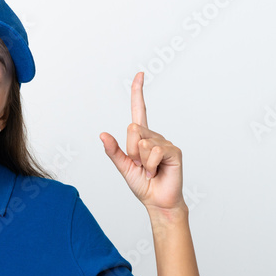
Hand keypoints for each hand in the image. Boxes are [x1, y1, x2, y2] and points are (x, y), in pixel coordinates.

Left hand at [99, 72, 184, 212]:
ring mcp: (164, 142)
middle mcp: (153, 136)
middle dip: (130, 151)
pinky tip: (156, 171)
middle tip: (139, 165)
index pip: (139, 110)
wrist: (157, 201)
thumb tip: (102, 134)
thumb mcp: (123, 167)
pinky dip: (150, 164)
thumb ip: (113, 151)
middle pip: (132, 130)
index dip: (138, 92)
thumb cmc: (142, 184)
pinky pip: (153, 151)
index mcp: (141, 137)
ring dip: (141, 161)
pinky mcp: (173, 151)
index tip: (139, 74)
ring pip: (141, 142)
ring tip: (149, 170)